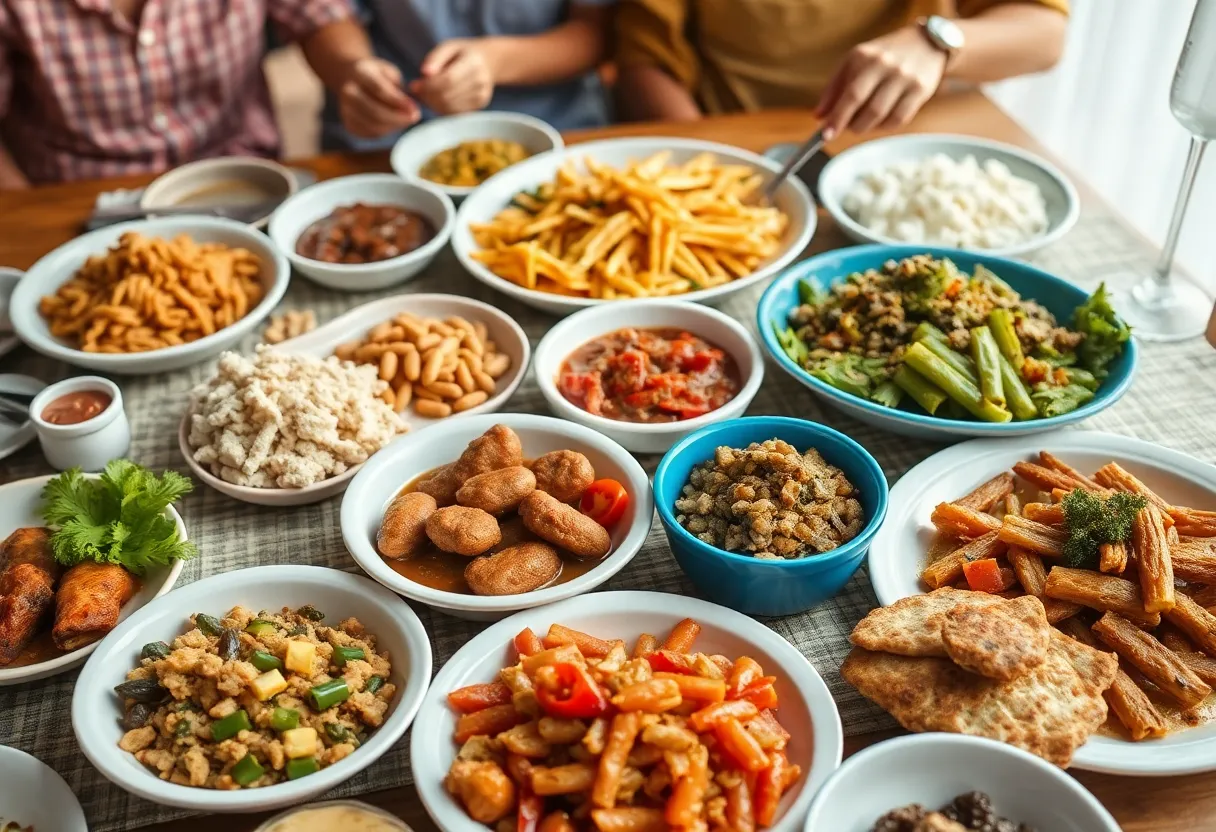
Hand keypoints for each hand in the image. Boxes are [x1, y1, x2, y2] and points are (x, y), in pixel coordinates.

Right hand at [339, 57, 419, 138]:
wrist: (354, 80)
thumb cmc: (379, 76)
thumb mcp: (390, 74)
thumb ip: (398, 90)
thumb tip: (410, 109)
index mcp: (360, 72)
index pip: (379, 90)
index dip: (398, 102)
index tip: (415, 108)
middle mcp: (348, 91)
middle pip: (374, 111)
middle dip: (398, 118)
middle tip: (415, 117)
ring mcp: (345, 109)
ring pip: (373, 125)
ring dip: (394, 126)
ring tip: (407, 120)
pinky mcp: (349, 124)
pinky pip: (370, 133)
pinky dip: (386, 131)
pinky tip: (395, 124)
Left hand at [411, 39, 495, 115]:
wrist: (488, 62)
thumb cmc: (463, 53)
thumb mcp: (449, 47)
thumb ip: (435, 58)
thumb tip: (424, 73)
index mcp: (473, 63)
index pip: (448, 80)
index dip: (428, 86)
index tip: (414, 85)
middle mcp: (480, 82)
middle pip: (448, 96)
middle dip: (427, 96)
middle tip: (416, 90)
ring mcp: (481, 96)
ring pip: (449, 107)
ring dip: (432, 103)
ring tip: (425, 94)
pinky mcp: (479, 106)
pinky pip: (454, 113)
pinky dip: (441, 108)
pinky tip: (435, 99)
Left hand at [815, 26, 947, 136]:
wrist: (924, 43)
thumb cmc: (881, 57)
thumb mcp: (854, 63)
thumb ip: (834, 88)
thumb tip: (819, 117)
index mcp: (864, 57)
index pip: (850, 94)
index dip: (837, 118)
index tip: (826, 135)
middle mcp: (886, 65)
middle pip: (868, 108)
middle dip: (852, 125)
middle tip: (847, 127)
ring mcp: (906, 78)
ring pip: (882, 116)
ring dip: (867, 127)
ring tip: (862, 122)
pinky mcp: (921, 90)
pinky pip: (899, 119)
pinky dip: (885, 126)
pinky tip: (880, 120)